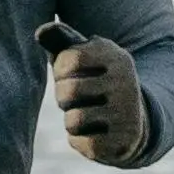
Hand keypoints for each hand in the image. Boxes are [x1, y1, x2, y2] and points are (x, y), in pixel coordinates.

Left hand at [43, 26, 150, 164]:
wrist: (132, 118)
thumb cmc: (95, 79)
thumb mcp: (84, 56)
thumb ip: (62, 40)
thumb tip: (41, 31)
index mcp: (116, 57)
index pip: (69, 59)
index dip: (61, 70)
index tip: (72, 74)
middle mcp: (125, 83)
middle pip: (68, 92)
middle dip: (63, 97)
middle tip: (77, 98)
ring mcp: (126, 114)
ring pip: (73, 121)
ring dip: (71, 120)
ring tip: (85, 115)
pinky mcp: (122, 141)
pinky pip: (81, 142)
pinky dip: (79, 140)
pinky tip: (94, 132)